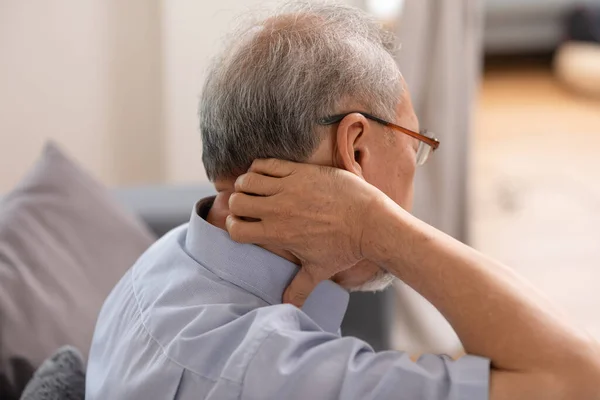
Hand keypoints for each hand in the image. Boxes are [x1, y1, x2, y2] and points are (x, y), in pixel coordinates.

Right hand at [226, 159, 382, 305]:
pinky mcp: (300, 171)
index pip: (235, 229)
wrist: (371, 222)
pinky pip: (267, 164)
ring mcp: (288, 188)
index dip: (235, 227)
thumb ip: (299, 289)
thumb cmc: (346, 248)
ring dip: (247, 184)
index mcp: (277, 234)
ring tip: (256, 188)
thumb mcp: (319, 270)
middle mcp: (278, 210)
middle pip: (236, 202)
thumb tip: (287, 308)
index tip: (244, 224)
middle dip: (237, 204)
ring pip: (248, 180)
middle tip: (249, 204)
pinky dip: (260, 167)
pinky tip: (267, 174)